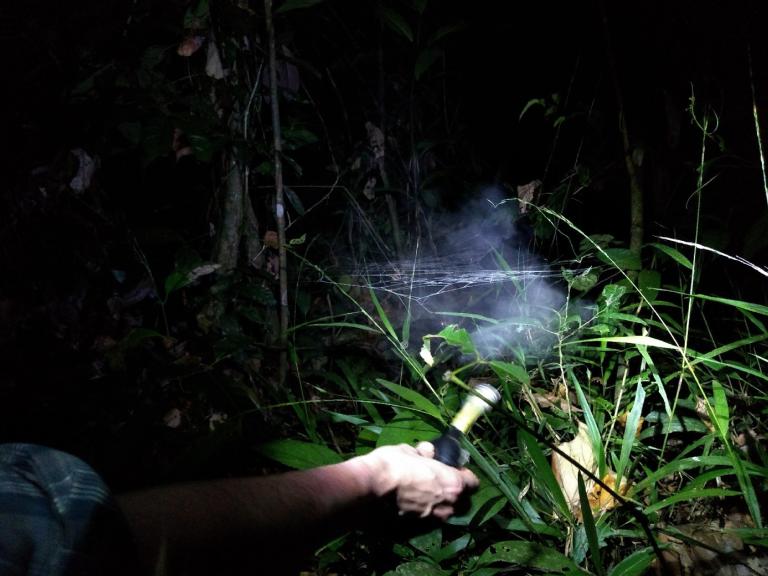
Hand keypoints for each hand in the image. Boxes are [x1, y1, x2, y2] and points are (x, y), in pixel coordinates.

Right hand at [355, 443, 478, 518]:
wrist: (368, 491)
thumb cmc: (393, 465)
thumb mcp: (409, 451)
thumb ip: (423, 454)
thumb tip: (427, 452)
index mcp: (452, 484)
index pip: (473, 482)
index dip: (463, 475)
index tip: (452, 469)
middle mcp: (448, 507)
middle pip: (461, 502)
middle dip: (452, 493)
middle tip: (435, 482)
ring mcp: (432, 522)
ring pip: (442, 513)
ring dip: (435, 505)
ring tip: (418, 495)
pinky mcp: (415, 532)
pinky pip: (424, 521)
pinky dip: (419, 514)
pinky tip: (405, 506)